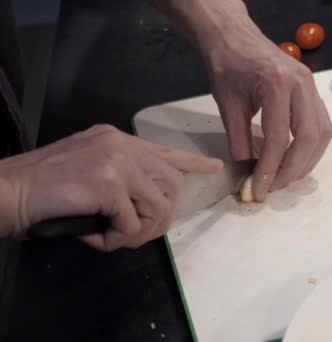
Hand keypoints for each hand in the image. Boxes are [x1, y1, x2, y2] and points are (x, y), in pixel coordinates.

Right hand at [0, 125, 222, 250]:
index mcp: (118, 139)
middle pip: (171, 184)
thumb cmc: (44, 187)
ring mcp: (117, 160)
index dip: (192, 162)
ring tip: (115, 238)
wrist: (8, 190)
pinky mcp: (109, 183)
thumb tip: (146, 204)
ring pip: (159, 205)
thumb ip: (119, 176)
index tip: (213, 167)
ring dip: (140, 231)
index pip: (166, 150)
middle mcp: (122, 144)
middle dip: (161, 216)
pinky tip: (95, 237)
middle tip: (136, 233)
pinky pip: (132, 223)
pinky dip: (117, 239)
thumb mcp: (88, 169)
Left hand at [195, 3, 331, 201]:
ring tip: (285, 178)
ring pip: (322, 134)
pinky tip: (296, 160)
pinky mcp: (313, 92)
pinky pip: (322, 126)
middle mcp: (302, 84)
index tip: (258, 190)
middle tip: (273, 188)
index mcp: (277, 84)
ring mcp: (311, 87)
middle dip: (292, 170)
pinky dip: (312, 148)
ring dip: (306, 162)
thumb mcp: (227, 104)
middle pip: (308, 138)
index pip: (278, 137)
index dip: (269, 169)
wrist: (235, 37)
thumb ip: (238, 141)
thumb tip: (248, 174)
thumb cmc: (228, 66)